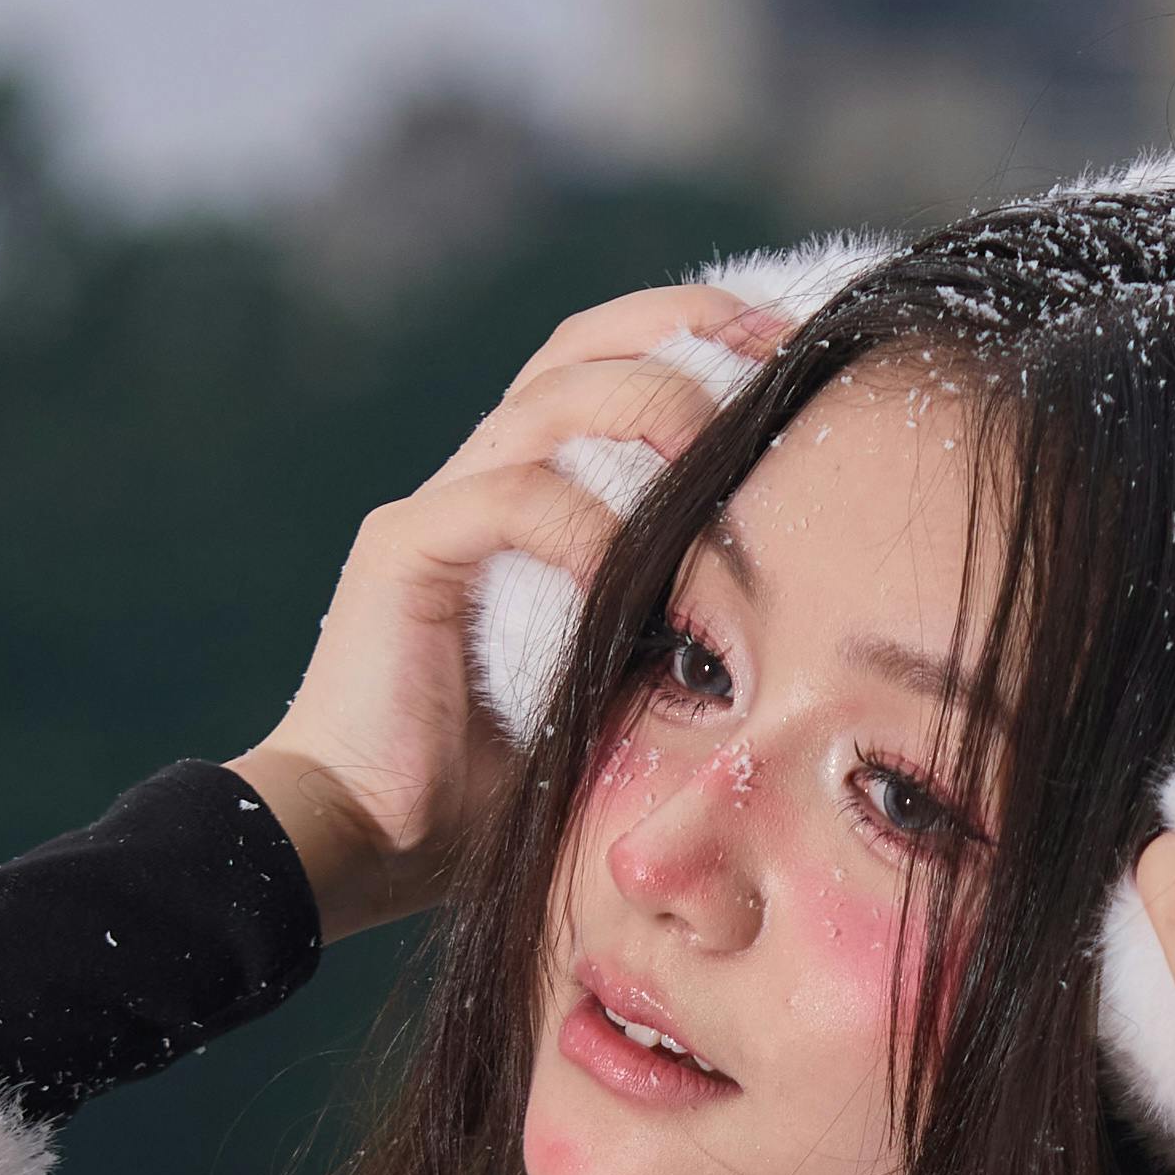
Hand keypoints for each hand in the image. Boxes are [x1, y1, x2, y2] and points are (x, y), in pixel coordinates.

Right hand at [228, 284, 787, 938]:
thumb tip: (801, 587)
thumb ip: (681, 619)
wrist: (373, 839)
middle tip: (773, 362)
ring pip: (549, 404)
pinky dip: (578, 522)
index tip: (793, 351)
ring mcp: (440, 506)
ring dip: (645, 408)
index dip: (699, 335)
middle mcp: (485, 476)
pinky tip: (626, 564)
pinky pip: (505, 500)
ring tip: (715, 440)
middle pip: (583, 348)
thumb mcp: (625, 685)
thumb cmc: (505, 782)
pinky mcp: (403, 552)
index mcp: (537, 491)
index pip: (614, 364)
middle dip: (685, 336)